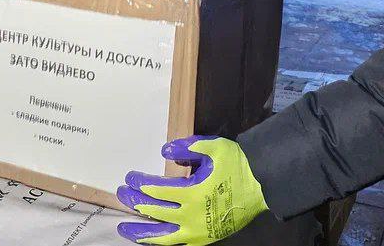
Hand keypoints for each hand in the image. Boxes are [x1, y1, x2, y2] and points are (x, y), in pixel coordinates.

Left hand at [117, 136, 267, 245]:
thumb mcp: (213, 148)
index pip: (155, 190)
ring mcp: (197, 232)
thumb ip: (187, 148)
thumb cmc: (237, 165)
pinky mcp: (204, 239)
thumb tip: (164, 151)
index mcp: (192, 193)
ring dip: (140, 232)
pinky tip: (150, 239)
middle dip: (134, 201)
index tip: (129, 177)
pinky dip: (161, 243)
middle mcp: (191, 216)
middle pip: (154, 211)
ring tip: (123, 228)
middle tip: (121, 193)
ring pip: (161, 237)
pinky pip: (178, 245)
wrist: (263, 185)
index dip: (139, 183)